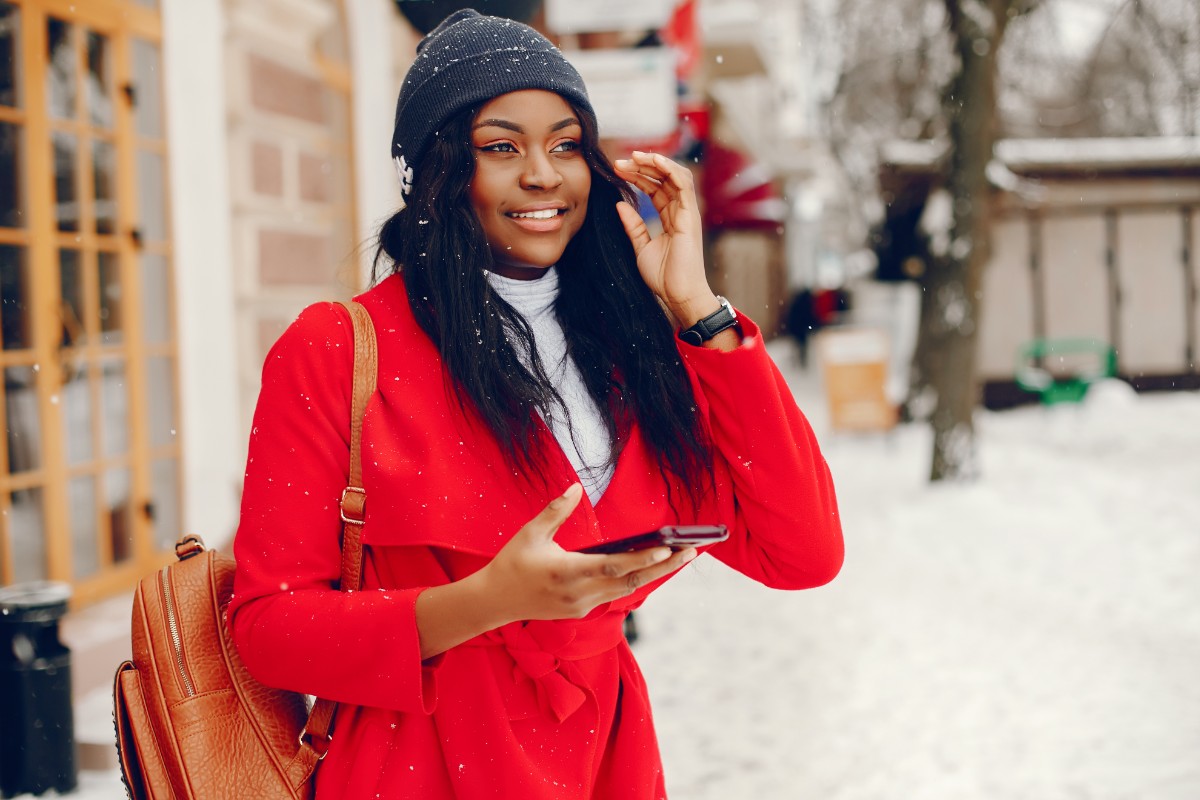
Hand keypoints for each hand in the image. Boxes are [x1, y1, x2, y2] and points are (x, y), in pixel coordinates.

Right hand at [482, 483, 696, 622]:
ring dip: (654, 574)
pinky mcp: (581, 611)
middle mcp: (579, 594)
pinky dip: (634, 580)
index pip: (614, 567)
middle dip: (664, 567)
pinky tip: (651, 567)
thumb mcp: (530, 532)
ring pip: (627, 590)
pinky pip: (614, 595)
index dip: (643, 559)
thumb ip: (555, 511)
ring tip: (680, 557)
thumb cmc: (512, 562)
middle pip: (631, 582)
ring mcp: (582, 606)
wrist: (494, 601)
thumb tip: (574, 487)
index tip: (667, 549)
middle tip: (692, 551)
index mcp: (567, 572)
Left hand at [614, 151, 720, 326]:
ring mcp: (687, 212)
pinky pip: (682, 184)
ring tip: (634, 156)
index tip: (617, 170)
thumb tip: (620, 204)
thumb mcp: (641, 247)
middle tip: (619, 162)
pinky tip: (654, 160)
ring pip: (674, 176)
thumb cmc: (664, 276)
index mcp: (671, 218)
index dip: (637, 177)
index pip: (655, 188)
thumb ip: (633, 226)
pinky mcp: (690, 216)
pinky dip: (669, 169)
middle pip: (663, 179)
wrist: (678, 294)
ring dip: (655, 162)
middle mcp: (681, 212)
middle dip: (642, 166)